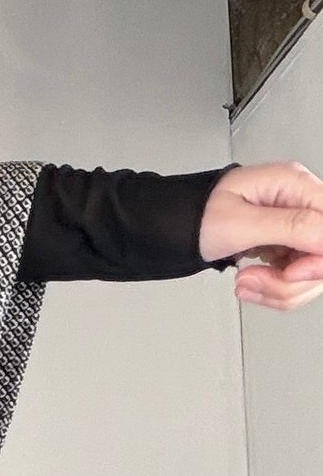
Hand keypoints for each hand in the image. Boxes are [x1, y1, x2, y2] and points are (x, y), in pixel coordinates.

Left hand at [199, 160, 322, 310]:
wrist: (167, 228)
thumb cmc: (193, 216)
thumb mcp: (239, 223)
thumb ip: (290, 227)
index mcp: (294, 185)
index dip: (320, 259)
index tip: (291, 273)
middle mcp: (300, 203)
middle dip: (291, 281)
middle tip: (255, 279)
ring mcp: (295, 227)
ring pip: (311, 275)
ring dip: (277, 289)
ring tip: (245, 281)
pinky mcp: (286, 246)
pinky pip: (295, 280)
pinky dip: (272, 289)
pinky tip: (249, 281)